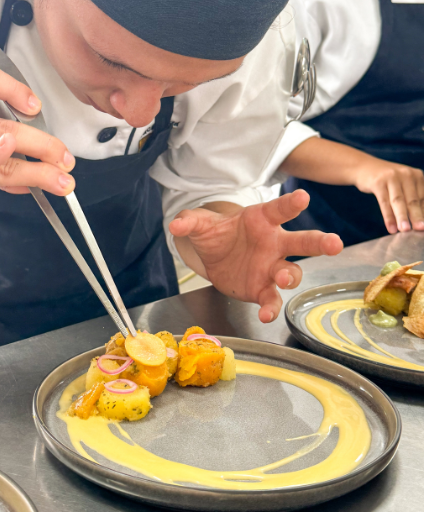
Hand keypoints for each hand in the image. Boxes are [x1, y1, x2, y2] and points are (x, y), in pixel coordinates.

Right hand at [0, 64, 74, 236]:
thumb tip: (33, 168)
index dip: (15, 88)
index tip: (36, 106)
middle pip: (4, 124)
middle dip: (45, 143)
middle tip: (65, 157)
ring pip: (3, 154)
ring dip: (40, 170)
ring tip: (62, 179)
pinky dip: (5, 166)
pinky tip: (27, 176)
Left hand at [170, 190, 342, 322]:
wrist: (215, 257)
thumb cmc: (218, 234)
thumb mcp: (201, 225)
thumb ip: (191, 222)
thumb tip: (176, 223)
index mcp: (262, 220)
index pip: (280, 209)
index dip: (291, 204)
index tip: (303, 197)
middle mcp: (274, 243)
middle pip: (302, 241)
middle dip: (320, 242)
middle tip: (334, 243)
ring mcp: (272, 268)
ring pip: (292, 272)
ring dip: (291, 276)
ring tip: (283, 278)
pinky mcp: (263, 289)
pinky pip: (271, 299)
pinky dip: (270, 307)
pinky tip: (265, 314)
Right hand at [353, 158, 423, 233]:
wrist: (364, 167)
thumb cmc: (387, 180)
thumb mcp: (403, 185)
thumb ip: (412, 198)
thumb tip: (418, 220)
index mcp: (417, 175)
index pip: (423, 198)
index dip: (423, 213)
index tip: (423, 228)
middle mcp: (406, 174)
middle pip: (412, 200)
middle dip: (416, 216)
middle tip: (419, 229)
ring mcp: (391, 177)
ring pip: (398, 201)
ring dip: (402, 217)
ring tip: (405, 230)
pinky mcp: (378, 182)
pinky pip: (384, 202)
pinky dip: (388, 216)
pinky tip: (391, 228)